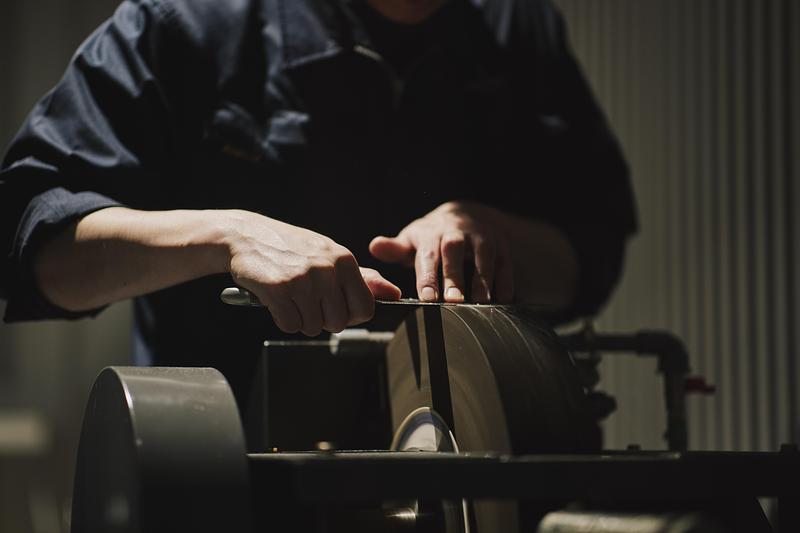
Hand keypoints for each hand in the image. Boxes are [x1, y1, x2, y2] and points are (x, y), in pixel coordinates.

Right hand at [225, 210, 400, 334]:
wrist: (246, 236)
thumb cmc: (292, 248)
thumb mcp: (330, 256)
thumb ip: (363, 278)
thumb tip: (395, 294)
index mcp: (344, 260)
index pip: (365, 308)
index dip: (350, 316)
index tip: (335, 308)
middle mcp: (327, 269)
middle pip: (338, 322)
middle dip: (322, 319)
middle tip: (307, 300)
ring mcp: (303, 279)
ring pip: (313, 327)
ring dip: (300, 319)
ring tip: (290, 296)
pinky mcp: (279, 290)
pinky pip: (290, 325)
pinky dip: (282, 319)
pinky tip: (276, 300)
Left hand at [369, 201, 513, 302]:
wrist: (466, 214)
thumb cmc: (433, 237)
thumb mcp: (413, 239)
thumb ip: (394, 248)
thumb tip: (375, 246)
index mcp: (431, 233)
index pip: (427, 254)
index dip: (427, 276)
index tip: (427, 298)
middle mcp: (456, 231)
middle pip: (455, 251)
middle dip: (455, 277)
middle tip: (454, 302)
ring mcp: (481, 236)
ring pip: (484, 254)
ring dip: (483, 279)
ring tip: (482, 303)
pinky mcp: (501, 243)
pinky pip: (505, 260)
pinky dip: (505, 279)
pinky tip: (504, 299)